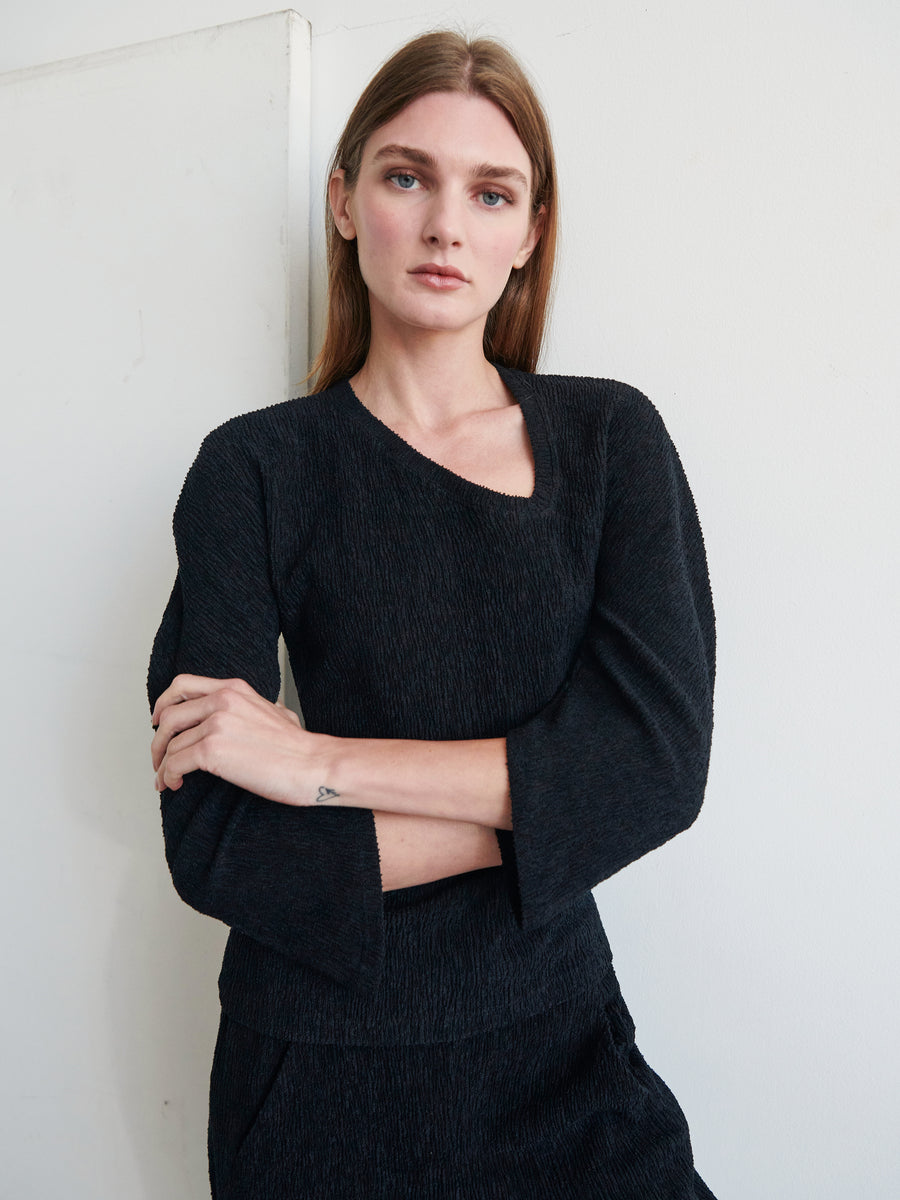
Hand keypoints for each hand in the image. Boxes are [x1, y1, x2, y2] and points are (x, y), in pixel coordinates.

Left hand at [150, 674, 330, 804]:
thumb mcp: (275, 711)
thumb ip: (251, 708)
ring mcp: (216, 724)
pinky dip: (168, 776)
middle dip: (157, 741)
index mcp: (234, 688)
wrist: (313, 764)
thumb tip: (244, 718)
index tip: (158, 721)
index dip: (163, 703)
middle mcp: (222, 700)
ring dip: (162, 765)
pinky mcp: (211, 750)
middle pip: (168, 716)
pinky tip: (175, 785)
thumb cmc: (298, 747)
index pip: (182, 685)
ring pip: (170, 744)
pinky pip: (174, 763)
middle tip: (158, 758)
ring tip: (167, 780)